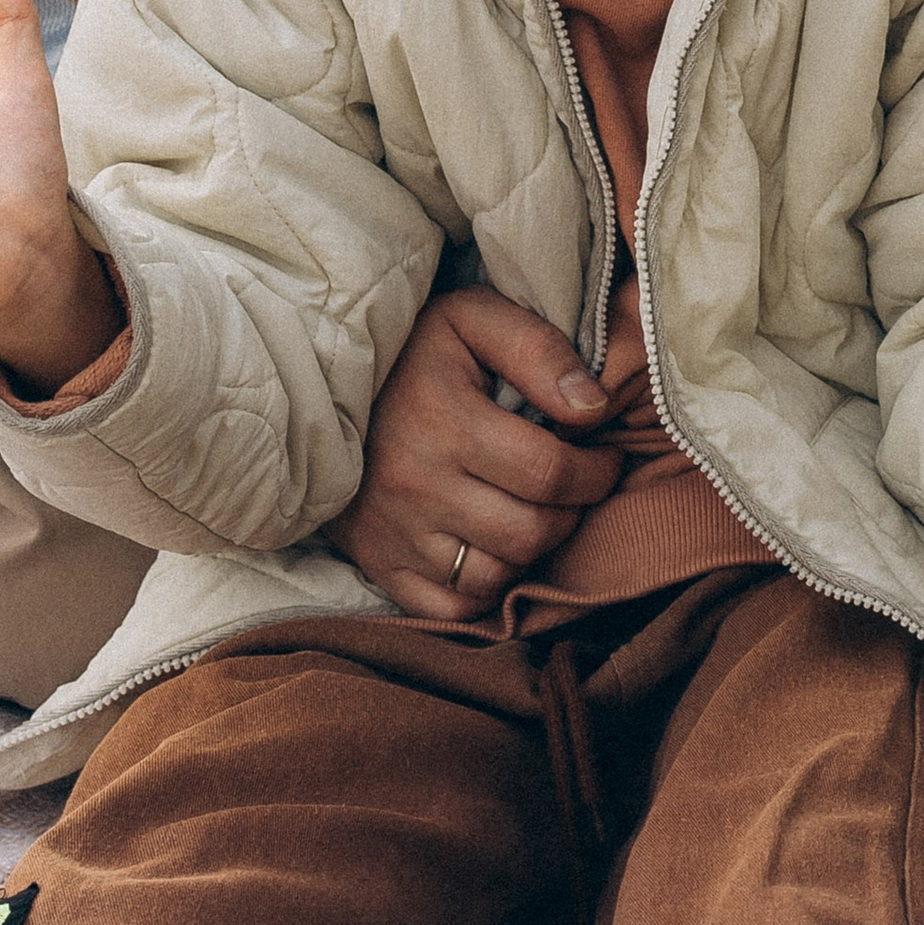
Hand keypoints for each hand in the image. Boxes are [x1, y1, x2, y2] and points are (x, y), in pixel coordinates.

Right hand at [331, 285, 621, 620]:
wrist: (319, 380)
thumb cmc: (413, 346)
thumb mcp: (473, 317)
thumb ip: (539, 351)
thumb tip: (594, 408)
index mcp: (445, 422)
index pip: (550, 473)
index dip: (596, 471)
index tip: (604, 455)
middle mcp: (416, 487)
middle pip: (529, 533)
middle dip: (572, 512)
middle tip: (578, 485)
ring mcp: (393, 533)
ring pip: (494, 576)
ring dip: (530, 550)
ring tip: (536, 511)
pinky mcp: (377, 563)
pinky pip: (449, 607)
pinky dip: (483, 587)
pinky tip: (493, 546)